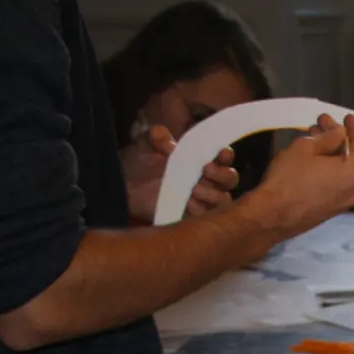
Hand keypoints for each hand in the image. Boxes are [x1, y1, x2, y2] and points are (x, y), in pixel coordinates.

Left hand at [121, 125, 237, 224]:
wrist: (123, 185)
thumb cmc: (138, 161)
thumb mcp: (145, 143)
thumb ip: (156, 137)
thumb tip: (166, 139)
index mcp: (201, 159)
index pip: (224, 157)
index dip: (226, 155)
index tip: (220, 153)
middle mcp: (207, 179)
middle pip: (230, 179)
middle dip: (222, 175)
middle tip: (205, 171)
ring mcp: (202, 199)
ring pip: (224, 199)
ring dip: (213, 194)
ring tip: (194, 190)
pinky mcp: (192, 215)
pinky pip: (207, 216)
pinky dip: (202, 210)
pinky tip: (190, 204)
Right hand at [244, 114, 353, 238]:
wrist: (273, 215)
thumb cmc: (289, 177)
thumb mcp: (306, 147)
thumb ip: (329, 137)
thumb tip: (341, 133)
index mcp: (353, 173)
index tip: (348, 117)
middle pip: (350, 158)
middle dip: (336, 139)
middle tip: (322, 123)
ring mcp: (343, 202)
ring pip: (341, 171)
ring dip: (329, 153)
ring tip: (313, 137)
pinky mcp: (330, 210)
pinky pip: (334, 183)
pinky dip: (327, 169)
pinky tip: (313, 159)